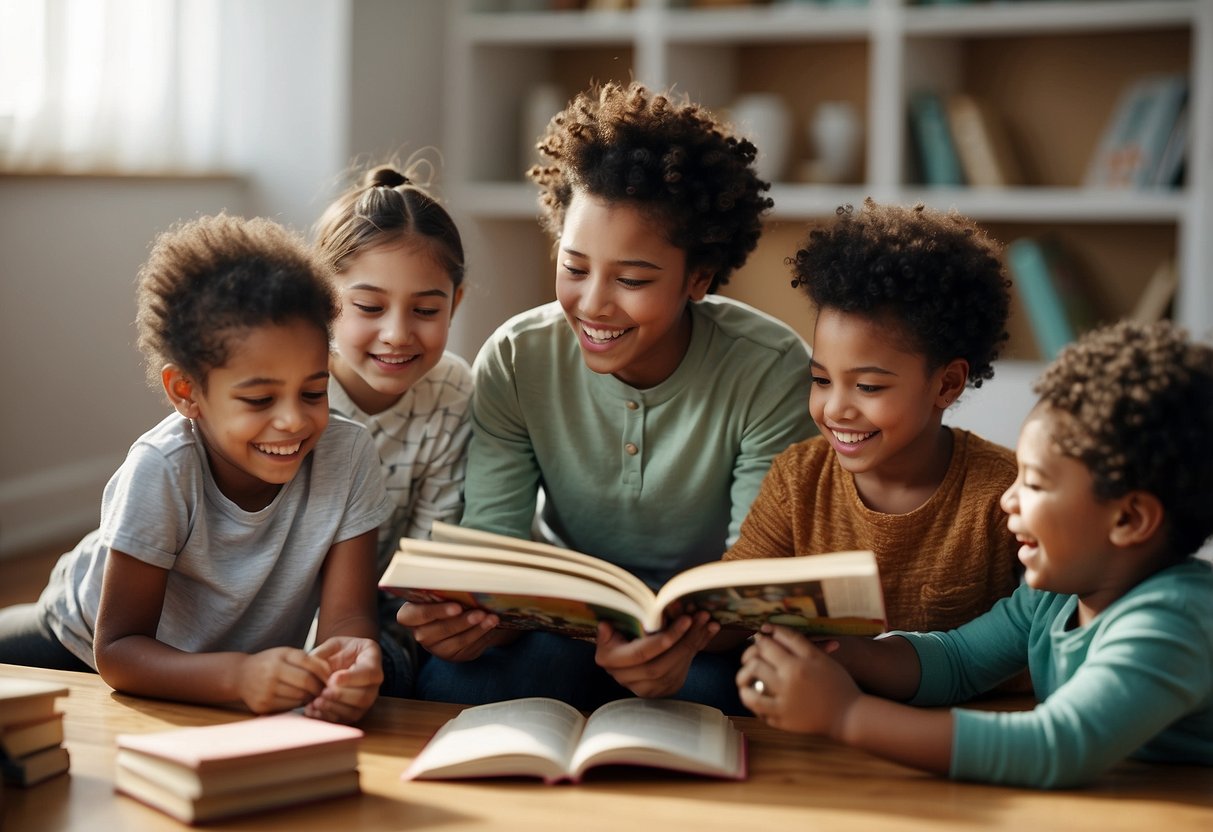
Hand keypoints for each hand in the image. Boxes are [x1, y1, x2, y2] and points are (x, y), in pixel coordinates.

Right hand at [237, 647, 329, 713]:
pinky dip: (298, 704)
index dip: (325, 673)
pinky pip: (289, 707)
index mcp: (281, 655)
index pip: (311, 664)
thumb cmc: (270, 663)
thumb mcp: (286, 654)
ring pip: (300, 696)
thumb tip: (330, 673)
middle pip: (306, 682)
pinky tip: (299, 700)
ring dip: (310, 697)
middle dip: (320, 687)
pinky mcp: (262, 705)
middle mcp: (272, 671)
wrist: (240, 676)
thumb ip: (307, 659)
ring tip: (313, 694)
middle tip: (326, 690)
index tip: (332, 679)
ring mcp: (266, 689)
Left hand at [303, 637, 381, 722]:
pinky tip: (313, 710)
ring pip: (355, 711)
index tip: (333, 679)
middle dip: (341, 696)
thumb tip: (312, 665)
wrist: (343, 663)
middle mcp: (373, 685)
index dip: (352, 678)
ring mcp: (365, 701)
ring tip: (316, 702)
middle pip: (364, 696)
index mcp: (372, 662)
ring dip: (334, 708)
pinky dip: (327, 717)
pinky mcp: (353, 713)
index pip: (369, 673)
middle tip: (323, 692)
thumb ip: (324, 652)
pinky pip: (344, 720)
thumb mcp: (334, 645)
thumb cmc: (341, 652)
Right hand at [396, 600, 512, 661]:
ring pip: (457, 641)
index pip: (415, 615)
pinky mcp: (455, 655)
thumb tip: (464, 582)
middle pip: (439, 630)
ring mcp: (437, 648)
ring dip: (477, 629)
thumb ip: (443, 591)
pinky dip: (481, 636)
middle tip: (480, 613)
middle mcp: (420, 634)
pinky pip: (468, 647)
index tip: (457, 606)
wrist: (457, 615)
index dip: (436, 612)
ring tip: (491, 619)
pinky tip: (490, 626)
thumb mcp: (439, 593)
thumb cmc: (445, 597)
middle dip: (462, 622)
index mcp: (410, 615)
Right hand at [594, 613, 718, 698]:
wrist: (629, 645)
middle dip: (684, 641)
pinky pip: (680, 673)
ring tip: (706, 622)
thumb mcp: (615, 620)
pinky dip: (694, 651)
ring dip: (693, 645)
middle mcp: (624, 678)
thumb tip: (605, 626)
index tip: (685, 620)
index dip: (664, 639)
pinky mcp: (660, 690)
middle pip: (659, 666)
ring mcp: (643, 688)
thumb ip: (615, 622)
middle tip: (700, 619)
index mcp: (609, 659)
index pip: (640, 654)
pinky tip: (705, 633)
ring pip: (672, 671)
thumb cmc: (622, 624)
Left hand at [736, 625, 859, 736]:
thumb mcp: (819, 658)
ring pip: (748, 691)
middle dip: (747, 658)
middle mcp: (786, 686)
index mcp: (795, 666)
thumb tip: (768, 628)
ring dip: (743, 681)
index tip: (760, 639)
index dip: (759, 640)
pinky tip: (756, 694)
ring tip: (748, 679)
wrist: (848, 715)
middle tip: (752, 658)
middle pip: (753, 665)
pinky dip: (752, 701)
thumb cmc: (836, 683)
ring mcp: (782, 706)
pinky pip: (757, 710)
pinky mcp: (782, 721)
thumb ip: (794, 641)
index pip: (765, 646)